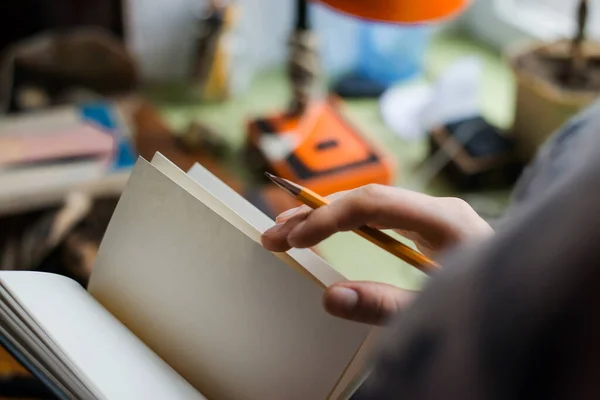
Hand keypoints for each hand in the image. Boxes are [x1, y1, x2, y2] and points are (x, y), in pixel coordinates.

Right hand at [261, 184, 492, 324]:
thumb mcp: (437, 311)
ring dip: (323, 216)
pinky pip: (377, 217)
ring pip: (367, 206)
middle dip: (314, 214)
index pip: (373, 204)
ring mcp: (431, 216)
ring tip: (284, 233)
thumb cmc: (491, 306)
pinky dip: (343, 224)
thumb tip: (330, 297)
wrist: (529, 299)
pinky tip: (319, 231)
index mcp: (444, 220)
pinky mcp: (427, 228)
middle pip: (364, 200)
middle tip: (273, 235)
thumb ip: (386, 306)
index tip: (294, 239)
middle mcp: (435, 209)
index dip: (327, 217)